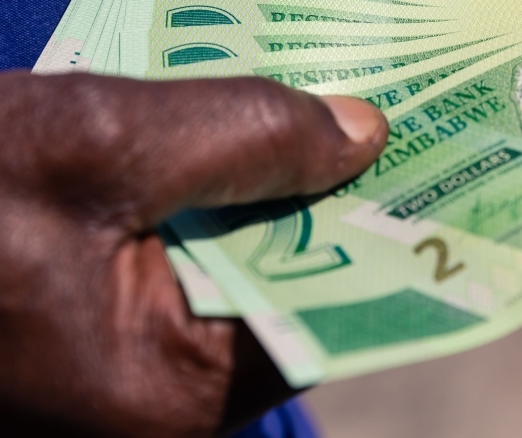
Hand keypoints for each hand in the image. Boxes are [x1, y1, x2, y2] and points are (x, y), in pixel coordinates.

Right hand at [0, 72, 386, 436]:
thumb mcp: (92, 141)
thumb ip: (241, 133)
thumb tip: (365, 133)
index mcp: (166, 399)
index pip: (320, 317)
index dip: (379, 235)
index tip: (435, 169)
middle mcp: (152, 409)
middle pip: (280, 292)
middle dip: (321, 201)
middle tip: (384, 117)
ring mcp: (115, 377)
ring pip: (228, 271)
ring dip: (260, 191)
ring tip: (319, 113)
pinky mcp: (87, 333)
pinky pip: (177, 265)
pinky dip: (203, 201)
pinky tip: (225, 138)